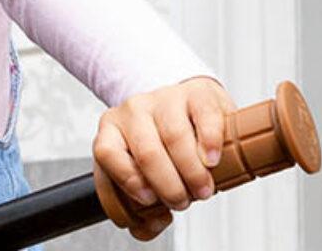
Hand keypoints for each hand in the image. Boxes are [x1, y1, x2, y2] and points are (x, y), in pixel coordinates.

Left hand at [92, 76, 235, 239]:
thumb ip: (141, 207)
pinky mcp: (197, 94)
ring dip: (191, 171)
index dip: (128, 181)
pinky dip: (210, 143)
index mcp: (112, 129)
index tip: (149, 200)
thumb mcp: (143, 171)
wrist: (188, 105)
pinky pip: (204, 117)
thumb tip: (148, 226)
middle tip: (183, 201)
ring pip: (174, 136)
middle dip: (168, 186)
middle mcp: (134, 110)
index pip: (108, 153)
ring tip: (201, 188)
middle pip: (147, 152)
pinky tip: (212, 160)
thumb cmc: (162, 143)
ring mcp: (166, 98)